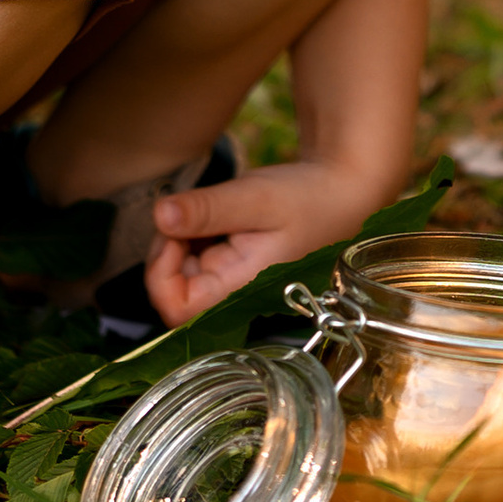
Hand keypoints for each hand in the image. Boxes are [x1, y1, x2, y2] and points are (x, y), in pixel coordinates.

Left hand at [144, 157, 389, 322]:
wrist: (343, 191)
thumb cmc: (309, 199)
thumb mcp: (257, 198)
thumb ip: (208, 209)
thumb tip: (159, 214)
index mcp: (239, 289)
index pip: (176, 309)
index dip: (161, 274)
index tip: (175, 234)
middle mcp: (231, 292)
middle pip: (172, 287)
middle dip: (169, 246)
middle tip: (190, 209)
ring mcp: (230, 278)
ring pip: (181, 269)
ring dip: (181, 236)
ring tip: (211, 207)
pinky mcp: (231, 261)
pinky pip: (197, 254)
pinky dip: (195, 231)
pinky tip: (220, 212)